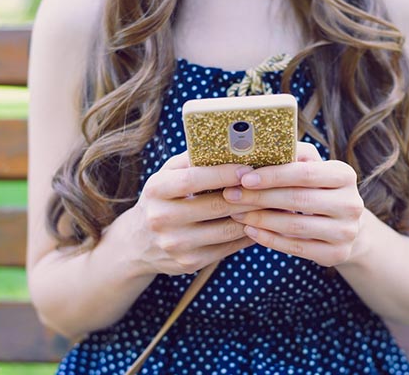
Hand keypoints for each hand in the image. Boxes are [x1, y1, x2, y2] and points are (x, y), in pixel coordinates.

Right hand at [126, 152, 257, 275]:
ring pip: (226, 230)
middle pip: (215, 206)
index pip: (192, 180)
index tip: (248, 169)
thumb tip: (226, 144)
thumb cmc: (162, 199)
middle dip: (247, 195)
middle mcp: (162, 218)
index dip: (223, 174)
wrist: (138, 244)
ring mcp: (175, 244)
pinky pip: (227, 248)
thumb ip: (190, 160)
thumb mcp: (166, 176)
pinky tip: (259, 223)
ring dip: (253, 216)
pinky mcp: (189, 263)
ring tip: (270, 204)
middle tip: (270, 186)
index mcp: (156, 190)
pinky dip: (247, 235)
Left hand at [223, 142, 364, 266]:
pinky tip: (250, 231)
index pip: (305, 173)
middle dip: (260, 197)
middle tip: (231, 195)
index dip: (273, 175)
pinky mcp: (337, 255)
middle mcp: (351, 203)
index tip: (244, 177)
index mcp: (344, 175)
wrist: (344, 227)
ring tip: (236, 213)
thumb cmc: (317, 190)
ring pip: (295, 225)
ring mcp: (346, 232)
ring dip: (260, 219)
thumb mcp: (311, 169)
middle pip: (298, 199)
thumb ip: (292, 156)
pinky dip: (269, 239)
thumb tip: (259, 145)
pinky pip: (296, 247)